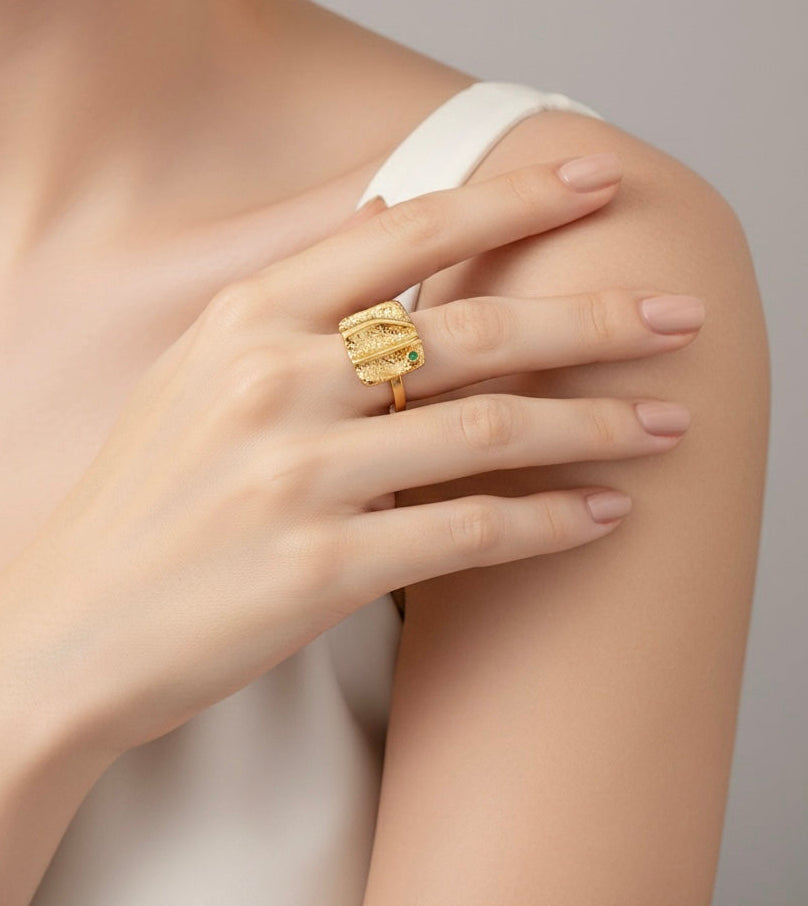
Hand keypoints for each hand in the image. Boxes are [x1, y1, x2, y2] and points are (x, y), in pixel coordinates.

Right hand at [0, 153, 702, 759]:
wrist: (72, 624)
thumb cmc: (145, 500)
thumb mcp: (197, 370)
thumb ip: (293, 303)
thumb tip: (387, 217)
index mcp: (246, 320)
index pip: (405, 230)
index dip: (511, 200)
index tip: (593, 182)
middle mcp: (274, 382)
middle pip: (472, 329)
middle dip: (594, 319)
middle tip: (676, 319)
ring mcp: (295, 476)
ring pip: (489, 429)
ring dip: (594, 424)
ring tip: (665, 422)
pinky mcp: (318, 569)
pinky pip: (469, 532)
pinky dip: (549, 521)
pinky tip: (603, 512)